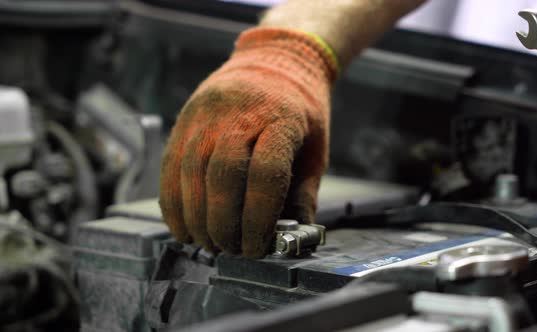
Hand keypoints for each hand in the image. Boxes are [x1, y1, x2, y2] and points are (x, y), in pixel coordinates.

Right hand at [159, 28, 335, 257]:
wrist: (275, 60)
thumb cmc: (300, 110)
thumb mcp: (315, 149)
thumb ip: (303, 195)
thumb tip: (291, 239)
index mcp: (282, 119)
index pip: (265, 173)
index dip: (258, 218)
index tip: (258, 245)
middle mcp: (239, 113)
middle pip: (222, 176)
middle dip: (224, 224)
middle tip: (232, 249)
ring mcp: (207, 114)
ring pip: (191, 173)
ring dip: (196, 219)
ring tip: (209, 244)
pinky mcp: (185, 119)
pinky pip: (170, 166)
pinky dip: (173, 203)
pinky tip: (183, 227)